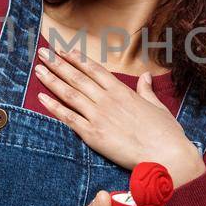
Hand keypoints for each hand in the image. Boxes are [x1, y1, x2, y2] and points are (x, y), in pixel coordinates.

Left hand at [34, 46, 205, 186]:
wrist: (167, 154)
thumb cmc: (166, 133)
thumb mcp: (157, 106)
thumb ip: (146, 90)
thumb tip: (145, 76)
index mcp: (123, 91)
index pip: (94, 70)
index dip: (77, 59)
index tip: (64, 51)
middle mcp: (108, 100)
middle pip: (77, 77)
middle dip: (58, 64)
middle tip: (43, 53)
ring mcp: (99, 116)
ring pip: (69, 94)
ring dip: (52, 80)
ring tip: (38, 69)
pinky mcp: (93, 135)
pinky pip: (68, 118)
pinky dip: (54, 107)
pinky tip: (41, 97)